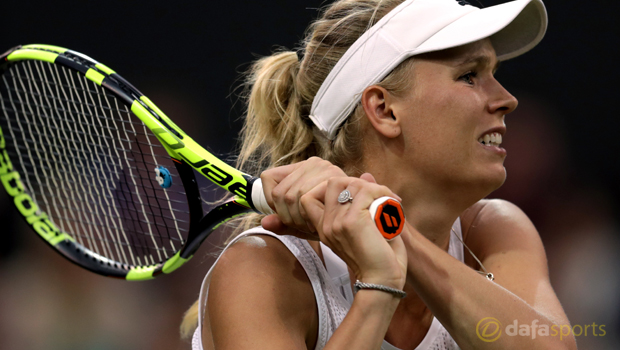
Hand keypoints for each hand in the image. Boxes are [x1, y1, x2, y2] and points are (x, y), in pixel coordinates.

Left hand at [260, 157, 347, 237]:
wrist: (367, 236)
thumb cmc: (336, 226)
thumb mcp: (306, 225)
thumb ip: (286, 224)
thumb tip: (265, 222)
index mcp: (308, 167)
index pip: (269, 178)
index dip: (274, 203)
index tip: (291, 217)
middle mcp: (318, 164)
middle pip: (280, 192)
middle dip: (287, 216)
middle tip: (306, 226)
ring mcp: (328, 171)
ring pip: (289, 196)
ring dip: (297, 218)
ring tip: (314, 225)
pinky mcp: (336, 180)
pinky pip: (302, 198)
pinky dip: (303, 214)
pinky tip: (316, 222)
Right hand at [301, 173, 406, 289]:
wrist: (383, 281)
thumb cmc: (379, 259)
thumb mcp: (365, 229)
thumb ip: (361, 205)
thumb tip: (366, 176)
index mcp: (325, 228)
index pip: (309, 196)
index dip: (333, 187)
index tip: (360, 196)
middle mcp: (327, 224)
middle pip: (331, 182)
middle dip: (356, 181)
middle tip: (376, 195)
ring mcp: (337, 222)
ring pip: (349, 183)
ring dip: (373, 187)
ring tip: (387, 201)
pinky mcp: (351, 222)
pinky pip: (366, 192)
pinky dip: (383, 193)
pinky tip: (393, 205)